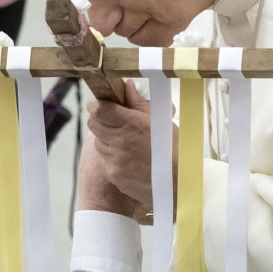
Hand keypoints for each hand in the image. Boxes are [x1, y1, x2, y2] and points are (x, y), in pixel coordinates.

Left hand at [84, 82, 176, 214]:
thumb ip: (139, 103)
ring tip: (126, 142)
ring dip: (107, 138)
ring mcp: (113, 161)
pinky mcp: (113, 175)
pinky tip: (130, 159)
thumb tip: (127, 87)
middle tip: (114, 120)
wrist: (179, 184)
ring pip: (98, 142)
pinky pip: (105, 160)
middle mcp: (117, 142)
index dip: (97, 104)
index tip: (105, 103)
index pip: (98, 108)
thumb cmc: (174, 149)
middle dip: (100, 119)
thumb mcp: (161, 121)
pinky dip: (112, 157)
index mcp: (130, 124)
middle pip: (93, 123)